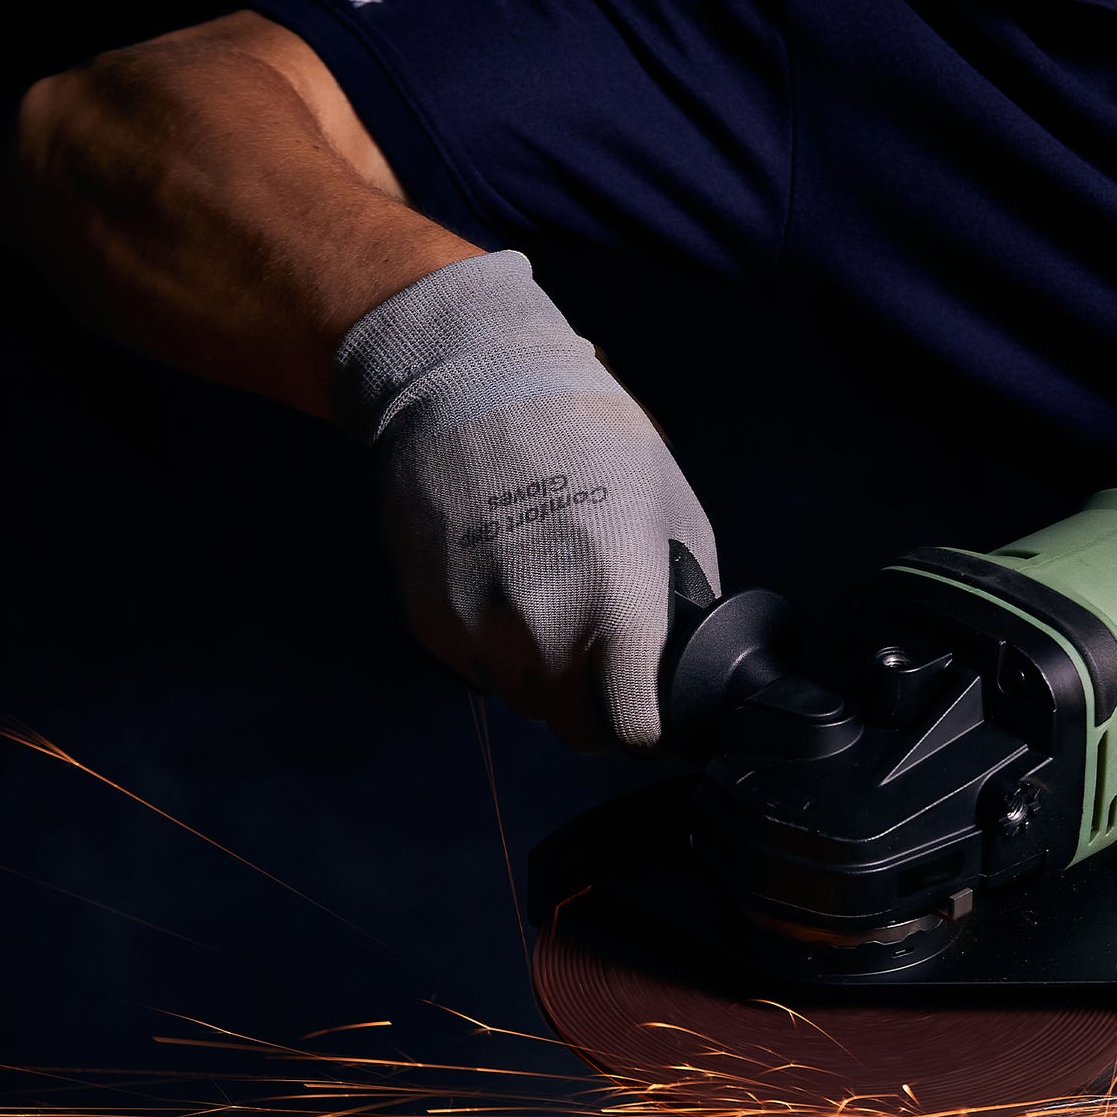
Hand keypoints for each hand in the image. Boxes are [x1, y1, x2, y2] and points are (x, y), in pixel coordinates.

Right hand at [335, 252, 718, 749]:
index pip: (634, 728)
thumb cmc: (584, 437)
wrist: (471, 387)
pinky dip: (489, 644)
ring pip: (520, 698)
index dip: (647, 729)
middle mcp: (544, 628)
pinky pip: (473, 667)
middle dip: (591, 701)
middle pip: (572, 725)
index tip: (648, 714)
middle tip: (596, 647)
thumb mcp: (667, 505)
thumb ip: (682, 596)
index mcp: (618, 602)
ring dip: (537, 672)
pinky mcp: (430, 619)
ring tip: (543, 594)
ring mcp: (479, 627)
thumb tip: (686, 656)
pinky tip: (498, 578)